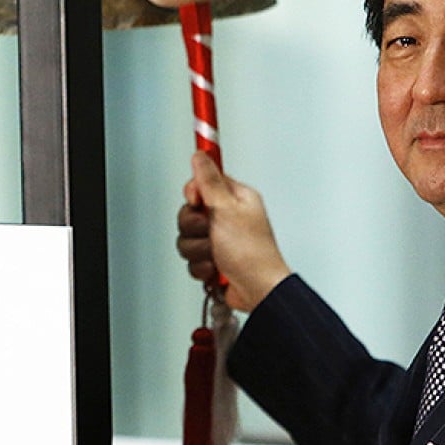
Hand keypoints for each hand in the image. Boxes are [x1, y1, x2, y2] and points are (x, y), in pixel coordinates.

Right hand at [176, 152, 290, 311]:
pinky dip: (202, 265)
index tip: (198, 202)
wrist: (257, 290)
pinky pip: (192, 258)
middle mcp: (227, 217)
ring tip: (215, 254)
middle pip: (189, 212)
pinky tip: (216, 268)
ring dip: (198, 249)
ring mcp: (220, 239)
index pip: (203, 183)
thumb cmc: (251, 252)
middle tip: (209, 231)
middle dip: (194, 227)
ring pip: (187, 237)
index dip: (195, 193)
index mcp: (235, 199)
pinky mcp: (213, 259)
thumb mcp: (227, 209)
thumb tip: (200, 154)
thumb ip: (209, 180)